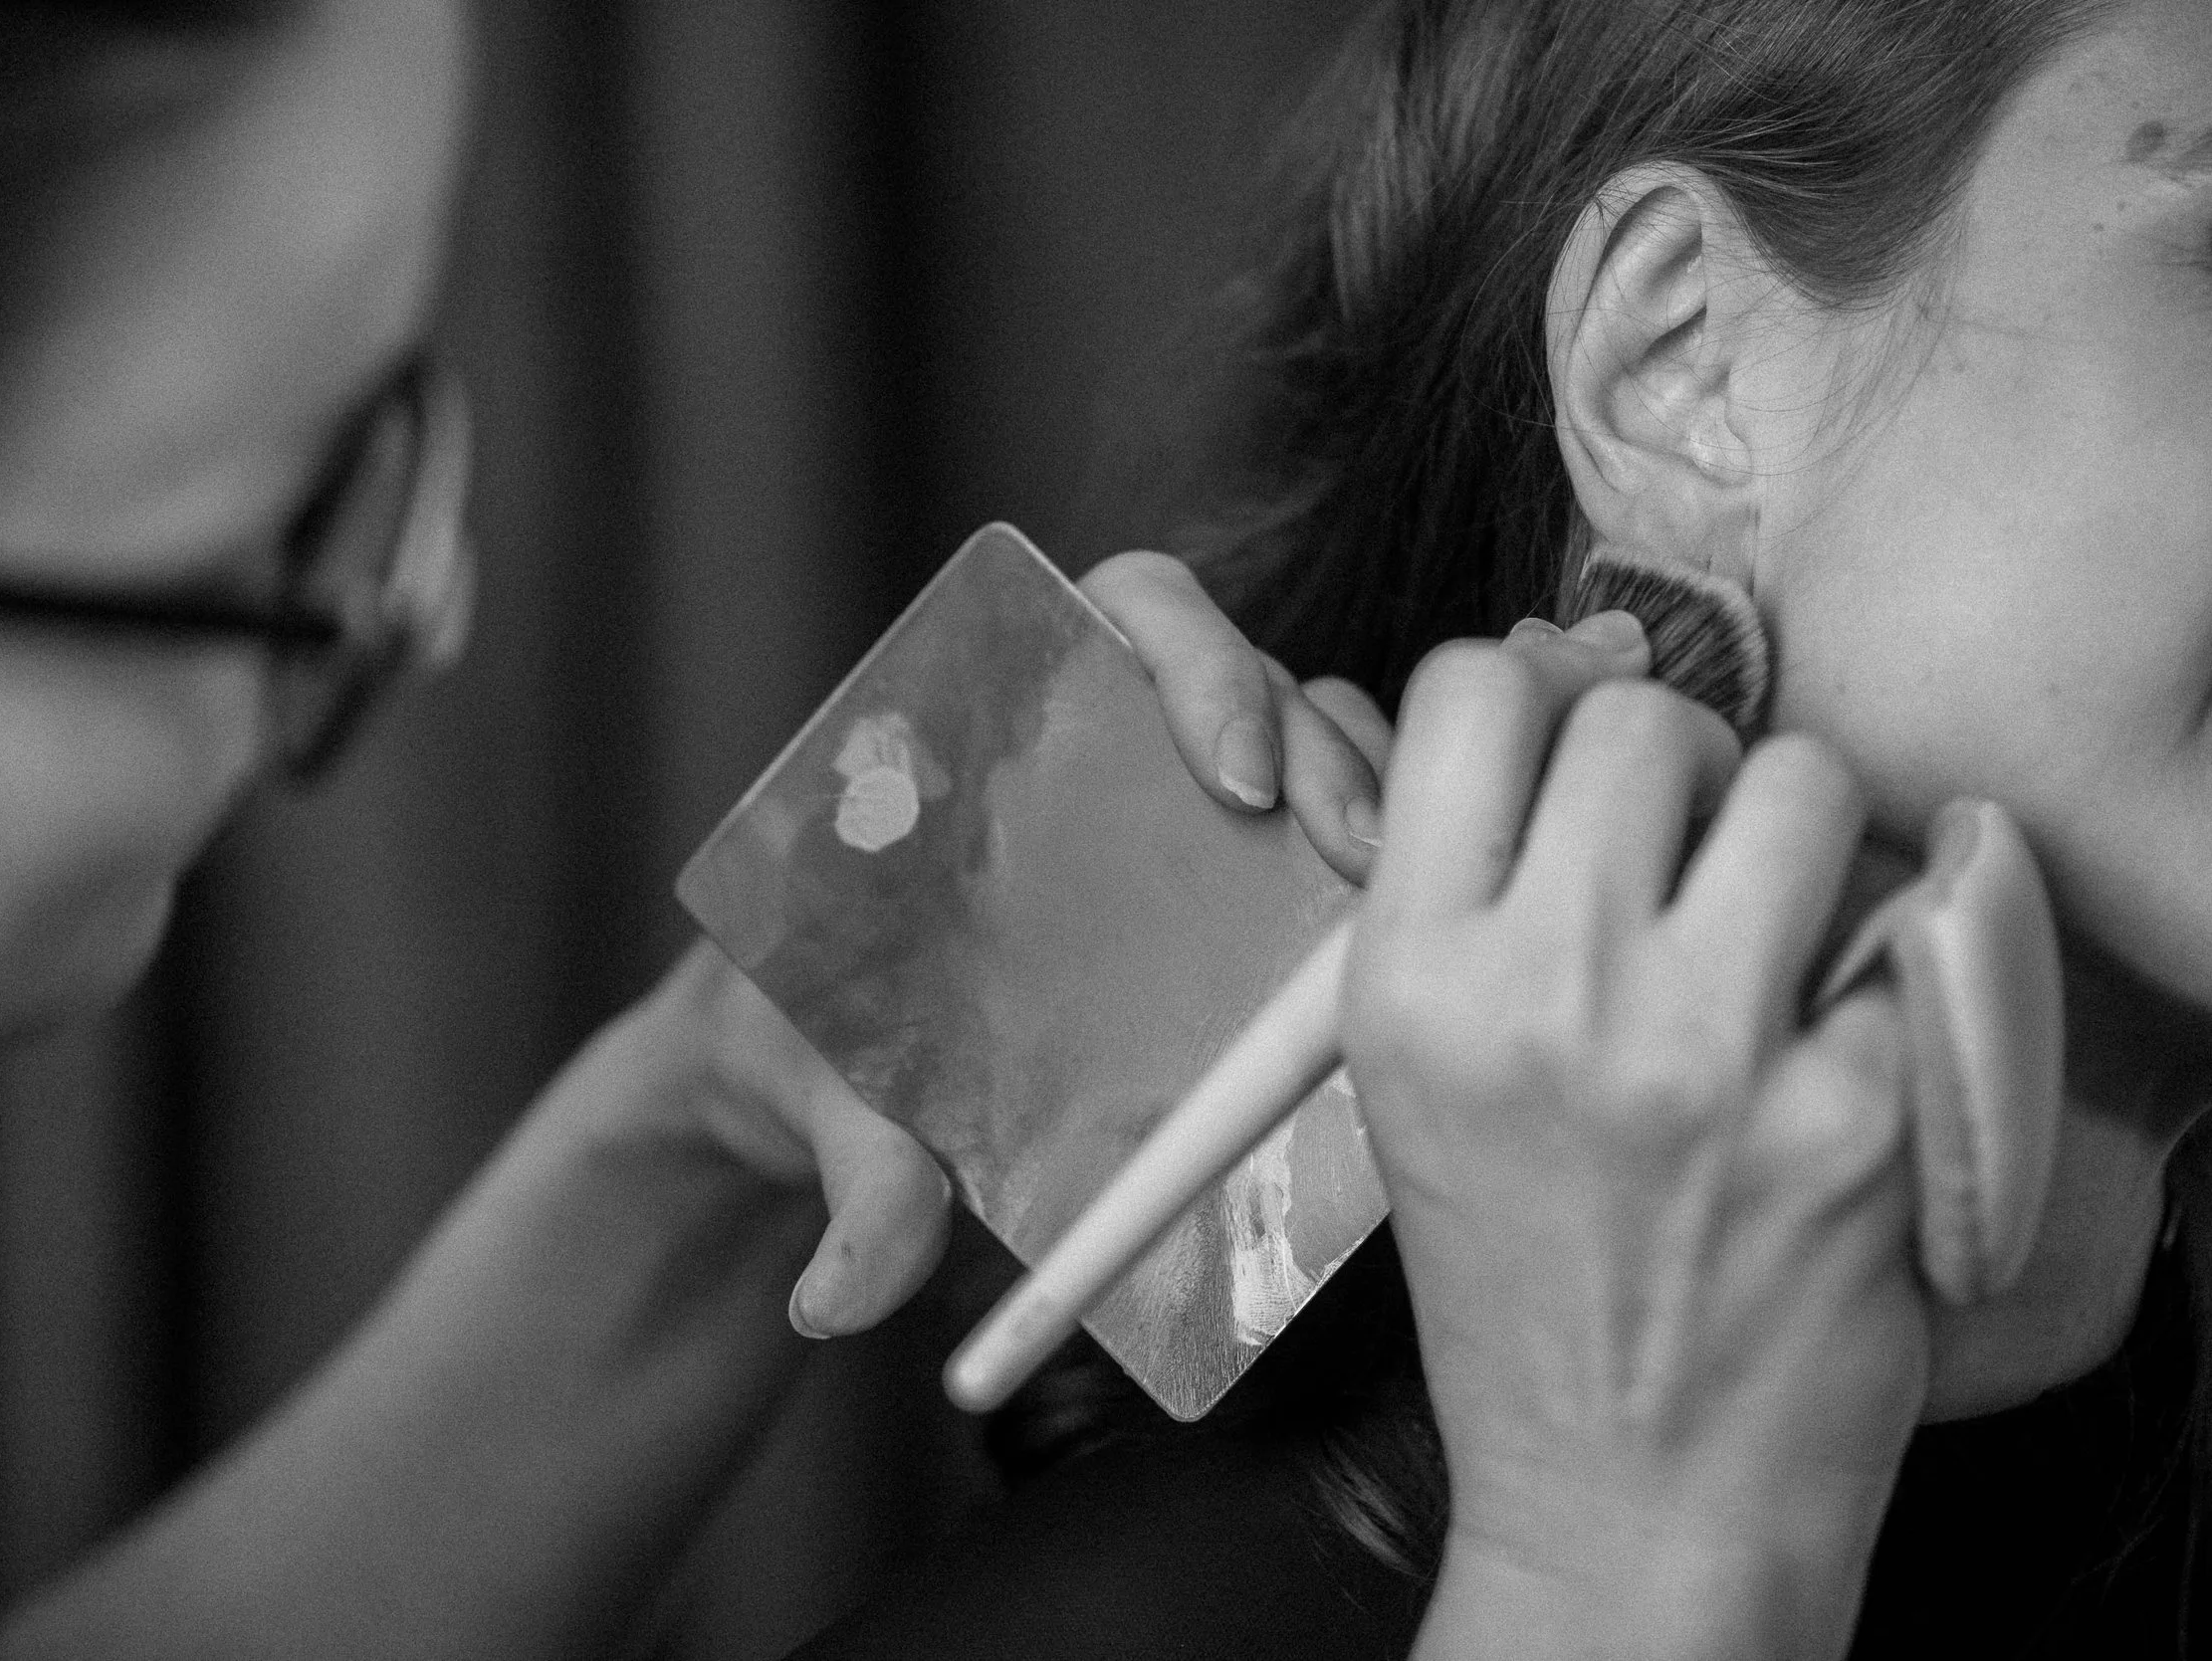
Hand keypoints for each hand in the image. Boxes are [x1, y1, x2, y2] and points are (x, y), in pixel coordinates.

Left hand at [643, 550, 1390, 1343]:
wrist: (825, 1088)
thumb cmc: (812, 1046)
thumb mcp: (829, 1093)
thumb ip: (854, 1176)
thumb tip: (842, 1298)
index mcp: (1005, 726)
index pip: (1125, 615)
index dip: (1196, 659)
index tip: (1229, 774)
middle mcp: (1112, 748)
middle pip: (1253, 676)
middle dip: (1320, 744)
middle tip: (1351, 855)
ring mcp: (1187, 819)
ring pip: (1322, 749)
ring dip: (1376, 803)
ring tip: (1393, 904)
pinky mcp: (1238, 897)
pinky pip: (1338, 846)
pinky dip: (1390, 868)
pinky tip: (1403, 944)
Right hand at [1347, 617, 1927, 1652]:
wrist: (1624, 1496)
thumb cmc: (1517, 1278)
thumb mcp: (1416, 1079)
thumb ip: (1476, 886)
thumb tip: (1578, 670)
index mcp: (1408, 981)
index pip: (1472, 692)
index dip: (1537, 692)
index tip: (1573, 752)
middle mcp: (1540, 997)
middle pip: (1642, 719)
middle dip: (1680, 763)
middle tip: (1690, 854)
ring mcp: (1702, 1056)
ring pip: (1798, 783)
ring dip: (1801, 834)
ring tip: (1778, 928)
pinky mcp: (1854, 1117)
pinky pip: (1906, 926)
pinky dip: (1889, 961)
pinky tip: (1846, 1032)